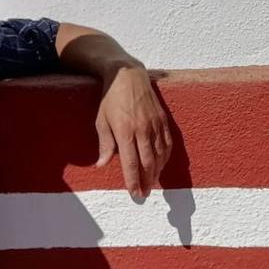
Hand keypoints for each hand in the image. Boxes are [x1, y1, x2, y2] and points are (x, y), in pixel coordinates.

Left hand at [95, 66, 171, 198]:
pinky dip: (166, 157)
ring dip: (157, 171)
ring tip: (153, 182)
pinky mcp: (162, 119)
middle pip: (148, 162)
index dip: (133, 180)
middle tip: (145, 193)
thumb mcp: (102, 121)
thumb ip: (105, 144)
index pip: (131, 163)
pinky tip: (162, 165)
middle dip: (147, 180)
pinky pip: (167, 143)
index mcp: (125, 131)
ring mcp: (154, 125)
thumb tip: (101, 164)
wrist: (128, 75)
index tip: (135, 193)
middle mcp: (142, 130)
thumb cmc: (111, 99)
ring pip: (160, 154)